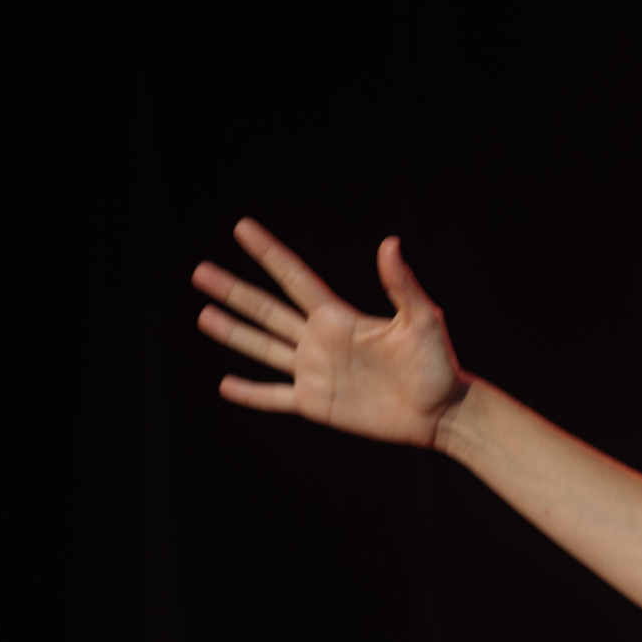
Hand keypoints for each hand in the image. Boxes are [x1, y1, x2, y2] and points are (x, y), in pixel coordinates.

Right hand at [192, 219, 470, 447]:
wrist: (442, 413)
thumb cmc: (438, 365)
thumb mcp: (423, 320)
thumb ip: (401, 285)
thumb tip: (390, 243)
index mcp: (340, 317)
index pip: (295, 278)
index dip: (268, 253)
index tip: (242, 228)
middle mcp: (321, 341)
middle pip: (267, 310)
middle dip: (234, 292)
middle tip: (200, 271)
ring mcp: (316, 372)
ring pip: (264, 348)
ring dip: (233, 333)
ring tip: (204, 316)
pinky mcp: (317, 404)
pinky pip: (275, 397)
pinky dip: (251, 394)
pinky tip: (226, 385)